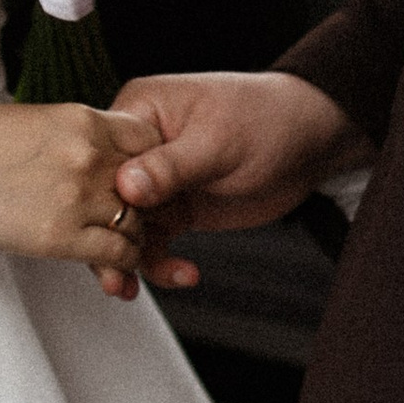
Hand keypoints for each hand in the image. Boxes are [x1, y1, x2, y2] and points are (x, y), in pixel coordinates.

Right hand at [0, 96, 166, 297]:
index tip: (141, 183)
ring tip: (124, 247)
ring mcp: (77, 195)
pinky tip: (113, 266)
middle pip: (149, 184)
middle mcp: (90, 154)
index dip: (152, 165)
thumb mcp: (35, 123)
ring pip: (137, 223)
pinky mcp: (60, 236)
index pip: (149, 140)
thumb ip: (74, 138)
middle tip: (141, 223)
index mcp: (84, 121)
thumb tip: (93, 153)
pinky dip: (123, 263)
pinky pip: (118, 254)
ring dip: (134, 238)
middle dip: (148, 206)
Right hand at [106, 71, 366, 289]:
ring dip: (130, 260)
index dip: (95, 198)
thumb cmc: (265, 118)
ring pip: (126, 227)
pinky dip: (161, 263)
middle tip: (113, 274)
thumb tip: (125, 186)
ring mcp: (159, 180)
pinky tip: (182, 274)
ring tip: (130, 289)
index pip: (99, 159)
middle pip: (105, 199)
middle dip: (107, 239)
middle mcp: (141, 148)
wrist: (309, 140)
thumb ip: (169, 166)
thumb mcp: (216, 141)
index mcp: (139, 112)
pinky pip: (154, 241)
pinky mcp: (177, 208)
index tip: (100, 233)